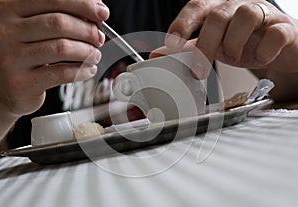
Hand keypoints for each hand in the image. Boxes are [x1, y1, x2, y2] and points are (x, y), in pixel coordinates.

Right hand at [0, 0, 108, 116]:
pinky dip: (82, 70)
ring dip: (87, 51)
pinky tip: (88, 70)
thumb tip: (96, 11)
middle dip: (88, 30)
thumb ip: (56, 16)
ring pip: (62, 48)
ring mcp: (12, 58)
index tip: (102, 13)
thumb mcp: (31, 27)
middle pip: (59, 23)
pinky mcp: (22, 83)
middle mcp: (6, 31)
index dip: (83, 5)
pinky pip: (62, 73)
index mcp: (9, 10)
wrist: (1, 86)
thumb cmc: (22, 52)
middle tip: (99, 38)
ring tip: (95, 55)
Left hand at [155, 0, 297, 79]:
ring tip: (233, 58)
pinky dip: (265, 50)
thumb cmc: (242, 42)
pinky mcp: (284, 28)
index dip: (183, 23)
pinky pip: (276, 33)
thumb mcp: (211, 44)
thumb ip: (186, 48)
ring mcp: (264, 14)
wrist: (278, 47)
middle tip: (199, 70)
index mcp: (219, 8)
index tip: (172, 43)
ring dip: (234, 43)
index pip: (197, 6)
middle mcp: (239, 6)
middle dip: (206, 44)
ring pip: (247, 15)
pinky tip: (260, 58)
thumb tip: (157, 55)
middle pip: (218, 14)